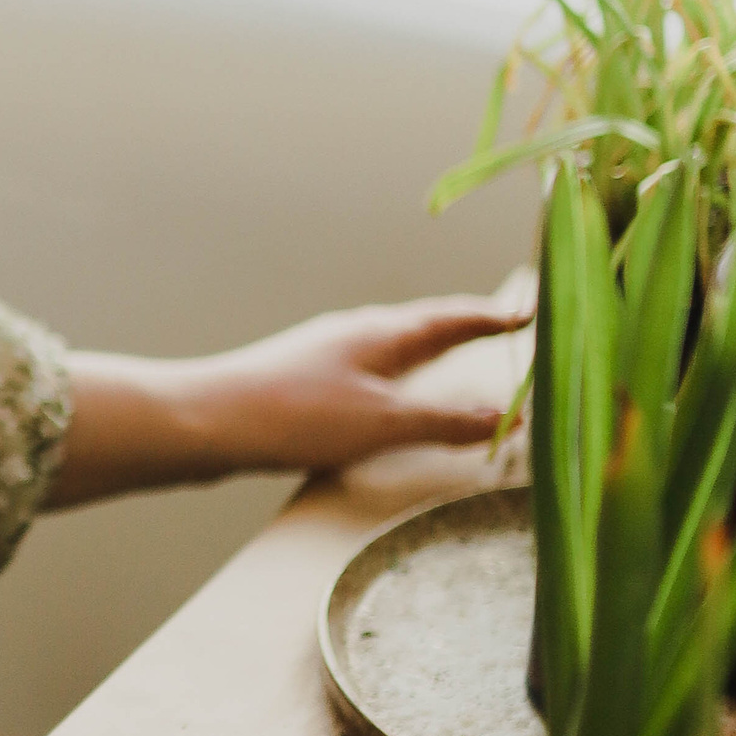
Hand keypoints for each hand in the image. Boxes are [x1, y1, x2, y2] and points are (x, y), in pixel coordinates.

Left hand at [46, 289, 529, 508]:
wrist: (201, 426)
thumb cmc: (291, 417)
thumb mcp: (380, 423)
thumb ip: (442, 421)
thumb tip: (506, 417)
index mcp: (383, 333)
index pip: (454, 316)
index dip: (495, 317)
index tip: (533, 310)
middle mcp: (355, 333)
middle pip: (423, 325)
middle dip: (464, 327)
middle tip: (500, 327)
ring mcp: (323, 355)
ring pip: (390, 348)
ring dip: (425, 352)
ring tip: (448, 359)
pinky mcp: (297, 383)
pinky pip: (362, 372)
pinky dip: (390, 378)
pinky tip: (377, 398)